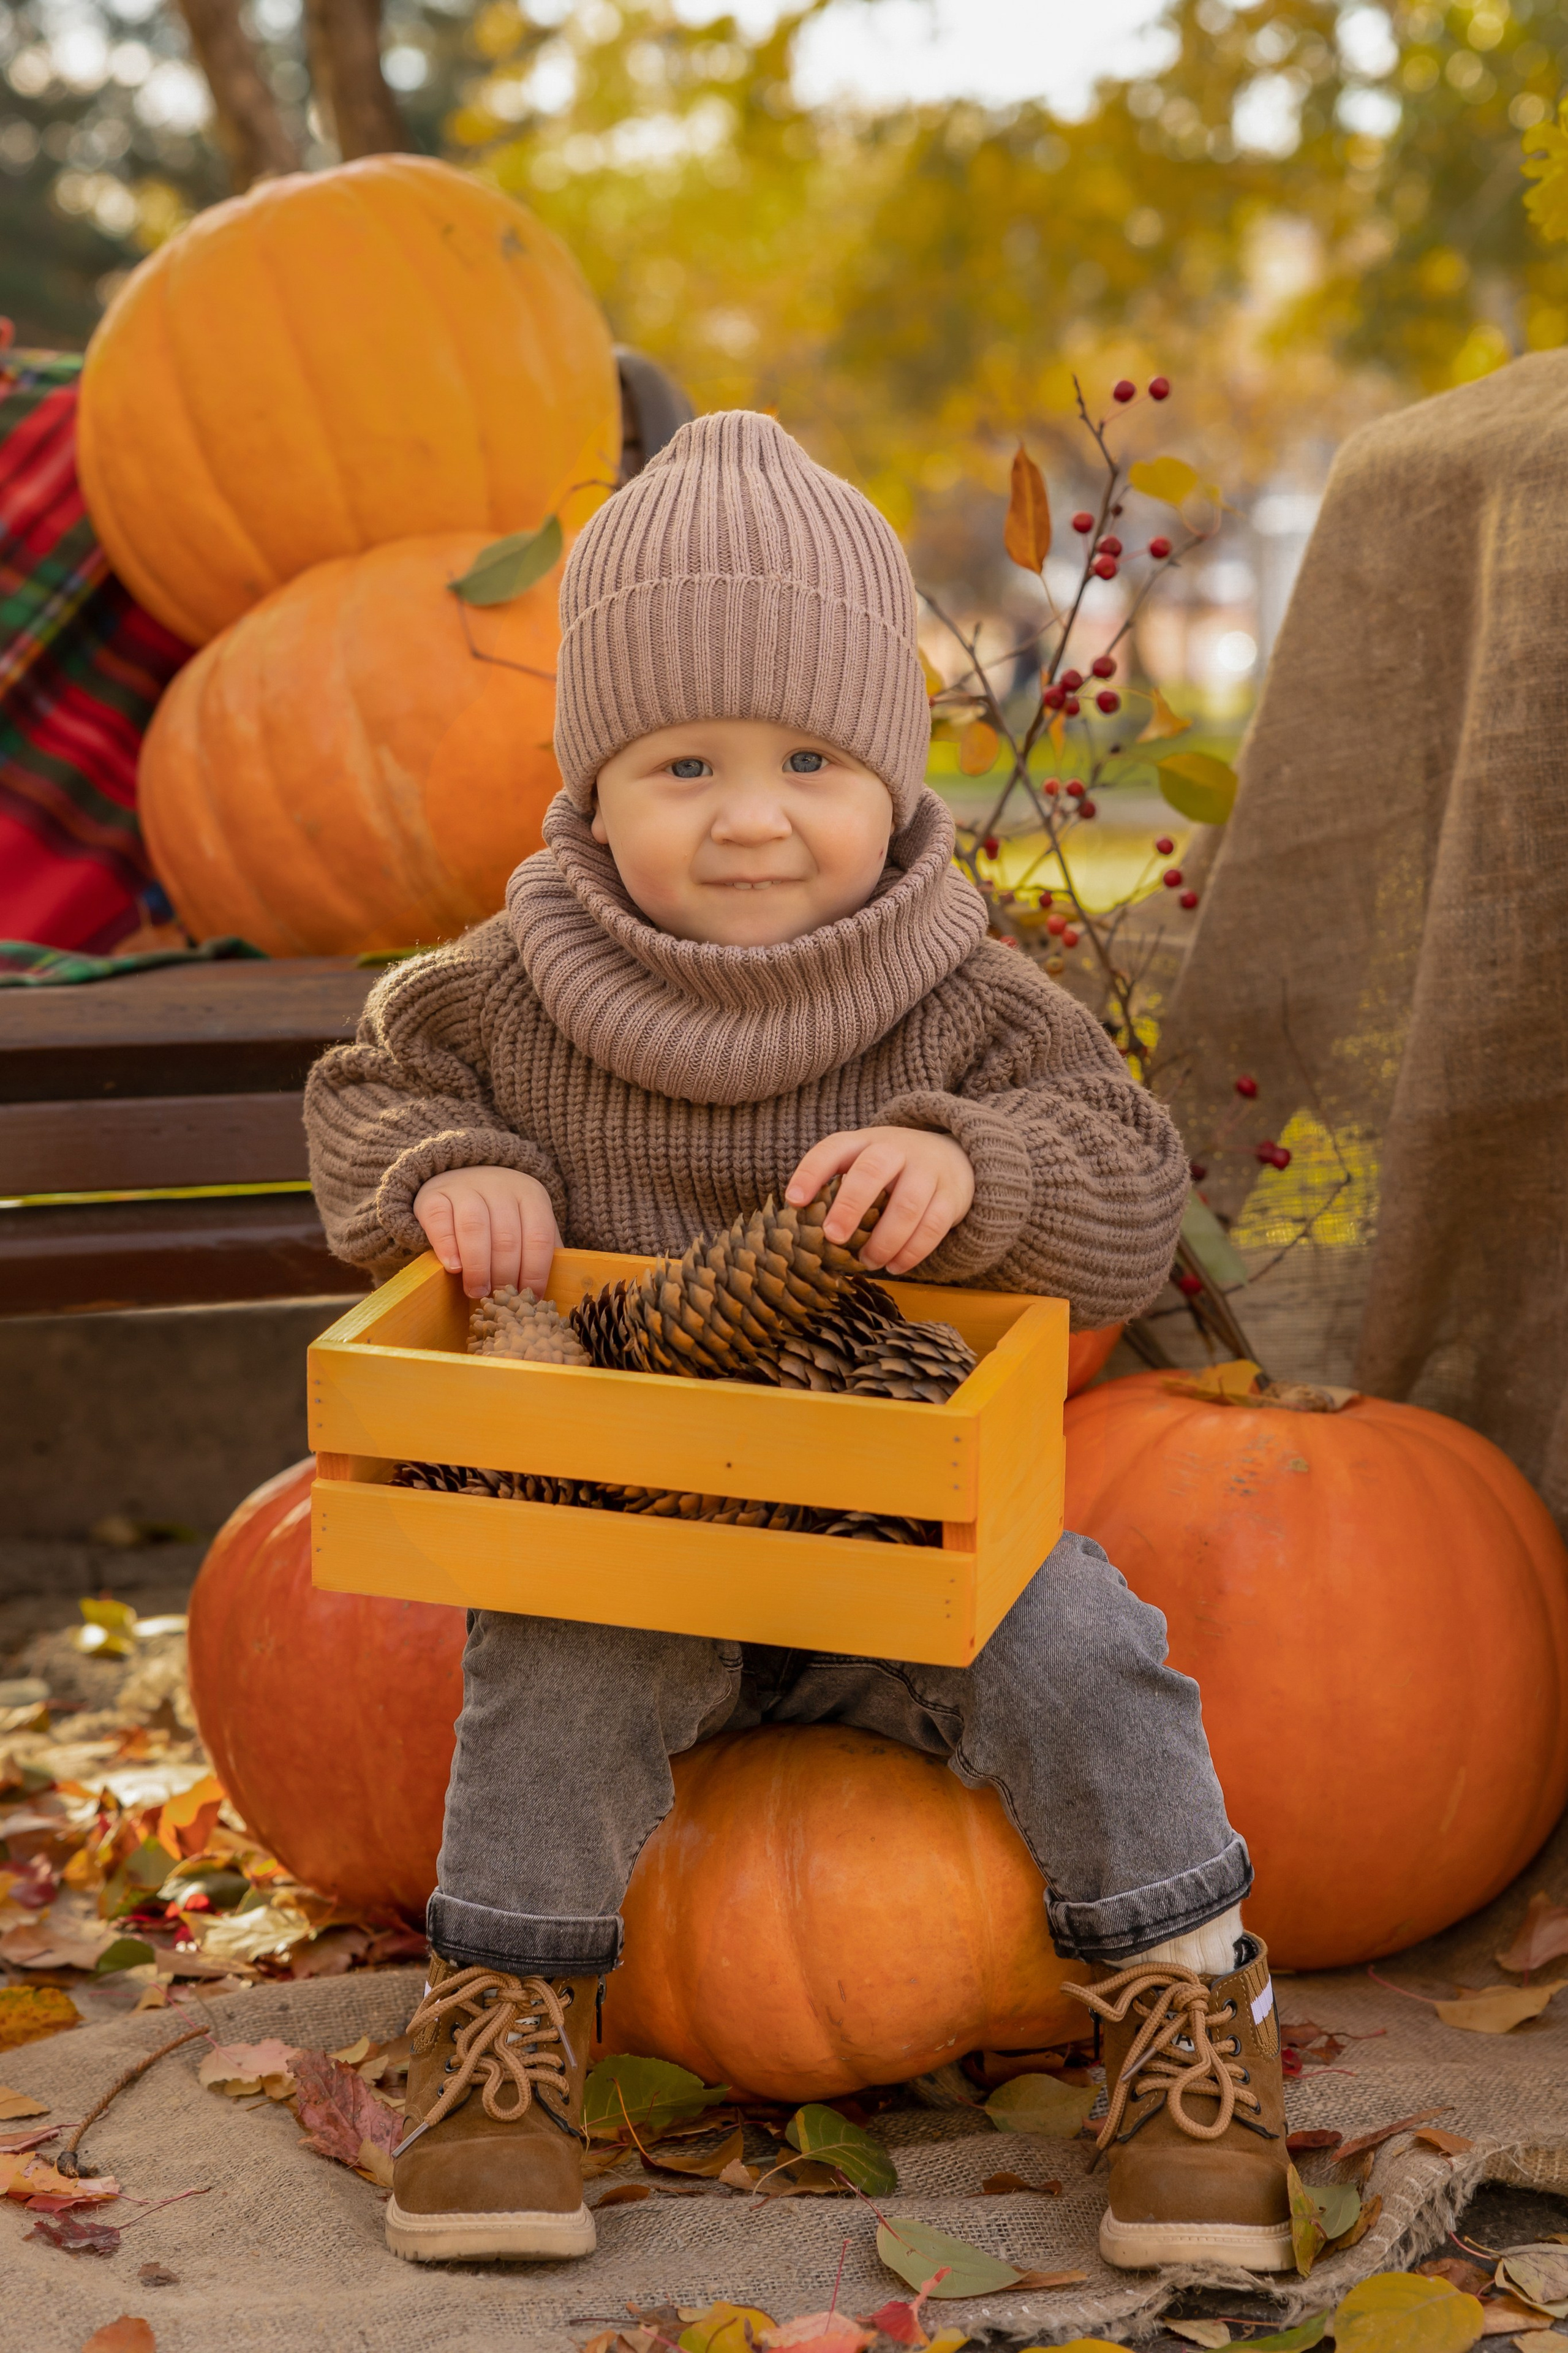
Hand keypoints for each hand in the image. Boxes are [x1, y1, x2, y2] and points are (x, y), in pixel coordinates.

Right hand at [413, 1166, 559, 1299]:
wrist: (461, 1178)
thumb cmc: (500, 1214)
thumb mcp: (527, 1223)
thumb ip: (539, 1250)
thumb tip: (547, 1293)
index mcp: (530, 1195)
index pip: (538, 1237)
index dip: (535, 1272)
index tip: (528, 1297)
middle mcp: (500, 1187)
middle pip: (506, 1237)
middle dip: (504, 1275)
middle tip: (499, 1299)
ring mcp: (465, 1188)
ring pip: (474, 1228)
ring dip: (477, 1266)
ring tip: (477, 1291)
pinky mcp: (433, 1195)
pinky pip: (440, 1220)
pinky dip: (447, 1246)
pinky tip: (453, 1268)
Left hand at [786, 1127, 974, 1274]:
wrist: (953, 1155)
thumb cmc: (892, 1169)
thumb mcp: (863, 1163)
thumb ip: (837, 1185)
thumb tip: (800, 1230)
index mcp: (865, 1141)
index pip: (833, 1149)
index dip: (811, 1173)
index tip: (794, 1201)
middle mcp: (896, 1150)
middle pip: (872, 1170)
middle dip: (850, 1205)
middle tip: (833, 1237)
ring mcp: (927, 1170)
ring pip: (906, 1205)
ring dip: (883, 1240)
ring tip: (867, 1261)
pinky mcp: (951, 1195)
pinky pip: (933, 1226)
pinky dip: (912, 1252)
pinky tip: (894, 1266)